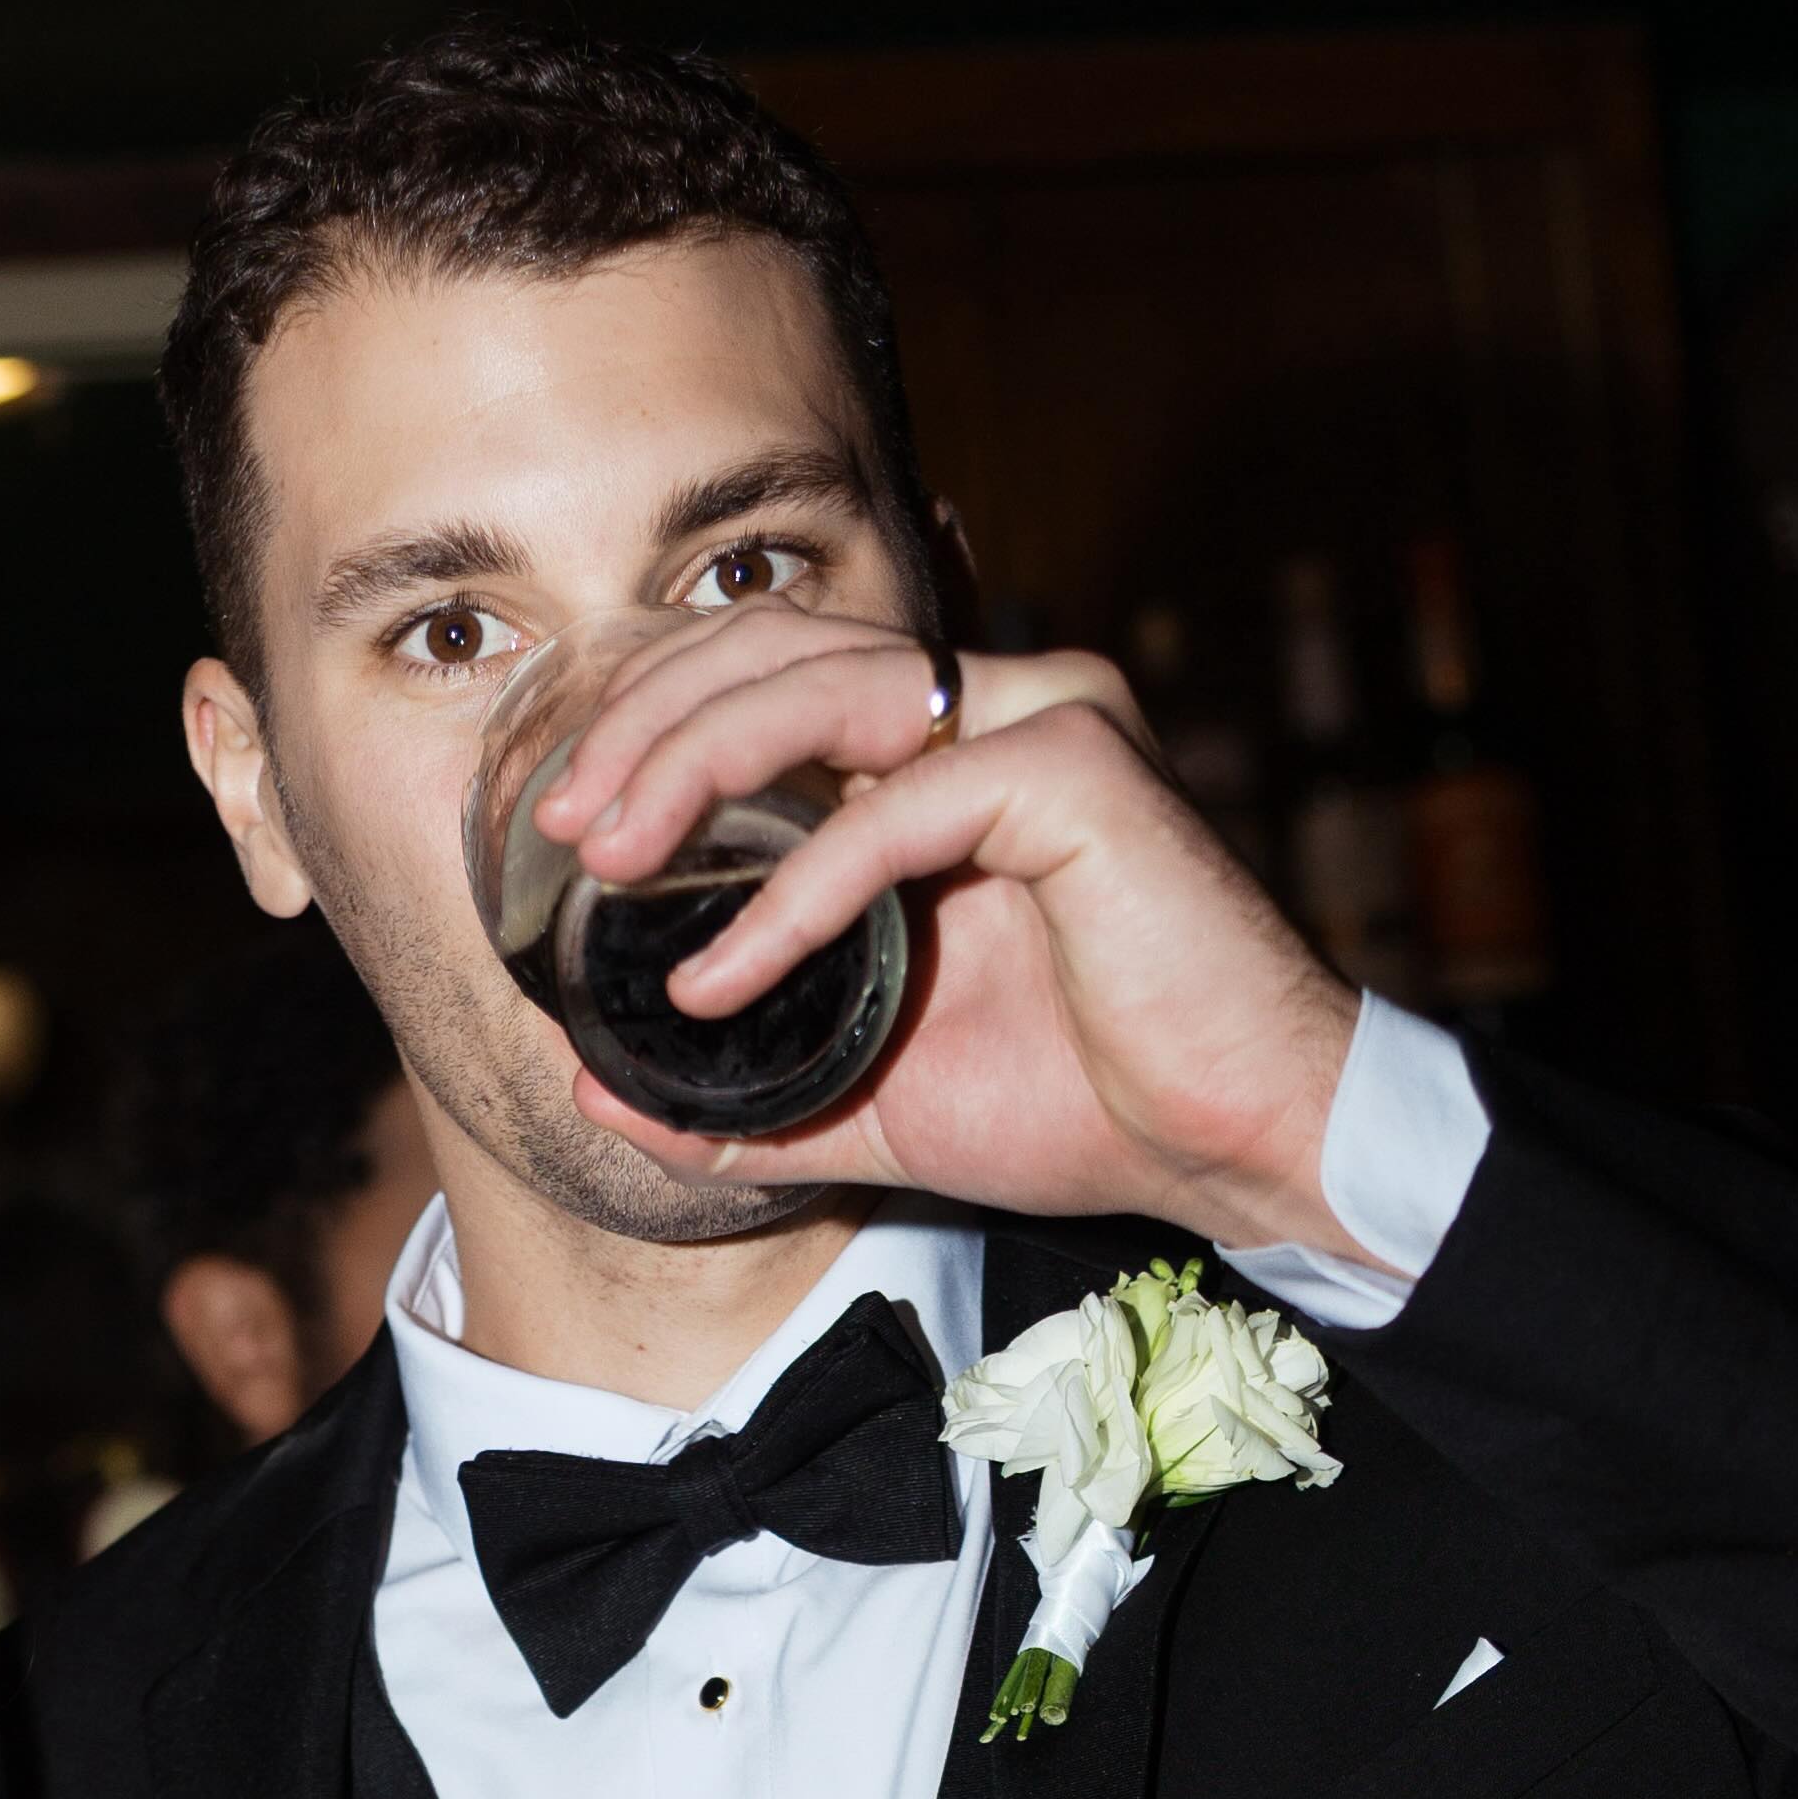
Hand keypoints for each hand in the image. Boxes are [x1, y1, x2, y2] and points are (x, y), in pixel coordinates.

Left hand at [527, 616, 1366, 1255]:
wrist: (1234, 1151)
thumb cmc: (1080, 1105)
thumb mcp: (864, 1096)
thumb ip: (736, 1085)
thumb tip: (589, 1086)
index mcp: (946, 748)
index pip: (770, 668)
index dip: (652, 714)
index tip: (563, 816)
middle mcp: (996, 704)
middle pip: (778, 646)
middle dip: (646, 722)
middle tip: (563, 825)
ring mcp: (1046, 716)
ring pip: (825, 684)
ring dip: (693, 762)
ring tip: (609, 857)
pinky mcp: (1081, 771)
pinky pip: (897, 807)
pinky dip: (793, 891)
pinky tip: (722, 972)